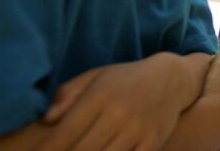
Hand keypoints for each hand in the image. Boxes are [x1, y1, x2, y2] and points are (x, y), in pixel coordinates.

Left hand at [39, 52, 211, 150]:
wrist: (172, 78)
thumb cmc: (125, 80)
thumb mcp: (96, 77)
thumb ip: (68, 94)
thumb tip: (47, 119)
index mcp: (100, 96)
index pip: (66, 132)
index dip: (48, 150)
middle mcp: (119, 113)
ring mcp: (138, 129)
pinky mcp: (154, 142)